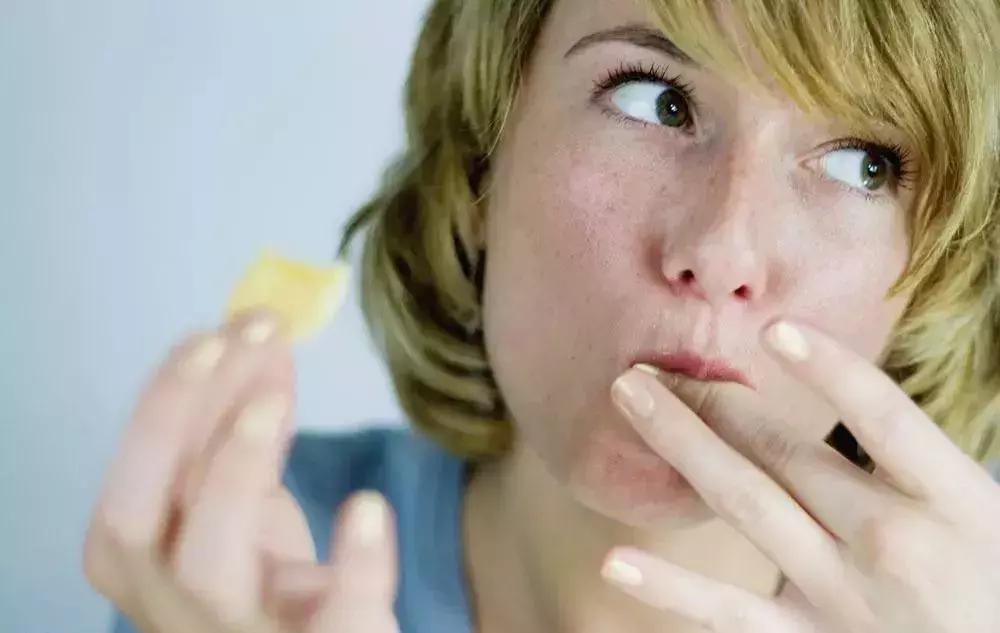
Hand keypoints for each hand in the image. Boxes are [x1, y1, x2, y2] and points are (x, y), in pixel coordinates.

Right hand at [83, 311, 400, 632]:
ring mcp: (239, 632)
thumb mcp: (241, 496)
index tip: (218, 330)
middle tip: (233, 339)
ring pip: (208, 569)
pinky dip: (355, 567)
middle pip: (136, 519)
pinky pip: (334, 623)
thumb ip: (242, 419)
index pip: (132, 479)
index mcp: (144, 558)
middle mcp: (170, 601)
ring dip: (233, 474)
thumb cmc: (260, 573)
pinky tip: (367, 506)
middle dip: (172, 420)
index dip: (164, 402)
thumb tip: (261, 327)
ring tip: (271, 403)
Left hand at [604, 319, 999, 632]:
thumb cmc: (992, 582)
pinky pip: (731, 614)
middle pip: (788, 452)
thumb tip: (845, 392)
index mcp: (953, 502)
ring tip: (631, 396)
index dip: (828, 369)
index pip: (885, 417)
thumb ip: (917, 461)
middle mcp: (892, 543)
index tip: (772, 329)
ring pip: (747, 504)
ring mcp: (845, 597)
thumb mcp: (983, 512)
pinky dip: (672, 589)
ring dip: (681, 444)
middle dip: (715, 399)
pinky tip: (617, 562)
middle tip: (655, 363)